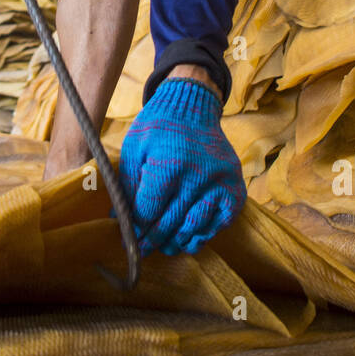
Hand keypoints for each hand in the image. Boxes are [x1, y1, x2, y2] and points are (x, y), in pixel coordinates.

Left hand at [117, 77, 245, 255]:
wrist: (192, 105)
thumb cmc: (157, 127)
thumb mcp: (134, 149)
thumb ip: (128, 186)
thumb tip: (119, 219)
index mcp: (169, 163)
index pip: (149, 211)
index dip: (136, 229)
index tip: (127, 239)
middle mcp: (199, 174)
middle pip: (171, 222)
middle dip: (152, 240)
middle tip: (142, 250)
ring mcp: (220, 182)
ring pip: (196, 227)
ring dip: (177, 242)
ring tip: (164, 247)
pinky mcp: (235, 186)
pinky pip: (221, 222)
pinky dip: (204, 234)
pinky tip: (189, 239)